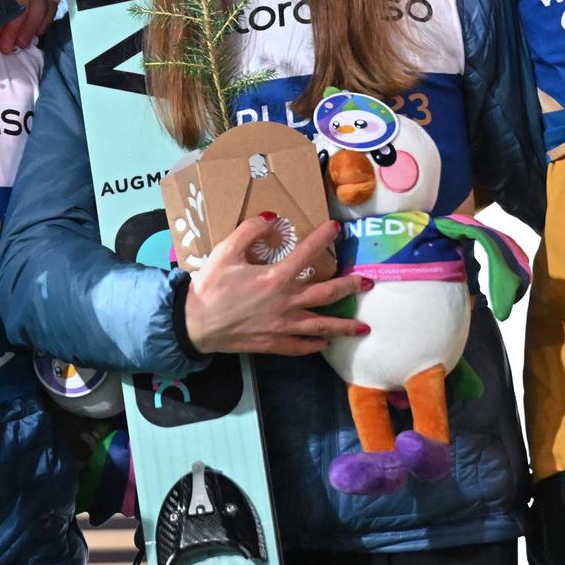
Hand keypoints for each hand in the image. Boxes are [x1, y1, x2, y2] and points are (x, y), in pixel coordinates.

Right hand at [183, 216, 369, 356]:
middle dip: (350, 287)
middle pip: (327, 294)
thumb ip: (249, 231)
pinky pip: (301, 347)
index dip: (323, 238)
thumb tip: (271, 216)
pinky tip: (325, 343)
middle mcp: (286, 302)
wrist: (195, 323)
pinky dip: (315, 345)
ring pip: (321, 325)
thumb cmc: (210, 286)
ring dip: (344, 325)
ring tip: (363, 326)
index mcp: (276, 277)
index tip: (336, 228)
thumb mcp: (225, 251)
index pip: (307, 253)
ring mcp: (282, 326)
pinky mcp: (274, 343)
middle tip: (368, 282)